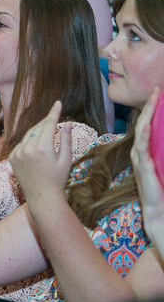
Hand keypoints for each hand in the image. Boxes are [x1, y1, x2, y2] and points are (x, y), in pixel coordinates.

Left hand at [10, 101, 73, 204]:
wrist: (41, 196)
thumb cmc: (58, 178)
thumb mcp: (66, 159)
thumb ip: (65, 139)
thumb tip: (67, 122)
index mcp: (42, 148)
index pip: (48, 124)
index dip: (54, 112)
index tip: (58, 103)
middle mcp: (27, 148)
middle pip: (37, 127)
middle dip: (46, 121)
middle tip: (55, 117)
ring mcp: (17, 153)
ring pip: (28, 135)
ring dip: (38, 131)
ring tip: (48, 132)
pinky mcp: (12, 157)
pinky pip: (22, 144)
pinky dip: (29, 141)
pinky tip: (37, 145)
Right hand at [131, 88, 163, 245]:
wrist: (158, 211)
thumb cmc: (162, 191)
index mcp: (145, 152)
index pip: (147, 127)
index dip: (152, 110)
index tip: (158, 94)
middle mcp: (139, 153)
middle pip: (142, 124)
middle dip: (150, 106)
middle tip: (157, 90)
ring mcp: (139, 159)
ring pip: (141, 131)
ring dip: (148, 115)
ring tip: (154, 100)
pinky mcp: (143, 167)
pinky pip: (141, 146)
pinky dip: (144, 133)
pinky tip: (147, 123)